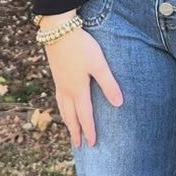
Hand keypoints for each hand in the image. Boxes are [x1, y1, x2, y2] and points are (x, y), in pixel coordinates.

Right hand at [43, 25, 122, 147]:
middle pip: (70, 116)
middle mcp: (66, 90)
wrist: (57, 30)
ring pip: (62, 108)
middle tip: (78, 145)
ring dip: (67, 120)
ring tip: (70, 129)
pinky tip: (64, 104)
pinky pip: (59, 98)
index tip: (92, 144)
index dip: (89, 130)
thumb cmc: (81, 46)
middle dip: (75, 130)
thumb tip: (118, 104)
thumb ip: (108, 84)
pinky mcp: (56, 74)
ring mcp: (60, 82)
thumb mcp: (98, 64)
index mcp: (78, 90)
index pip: (85, 116)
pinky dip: (62, 108)